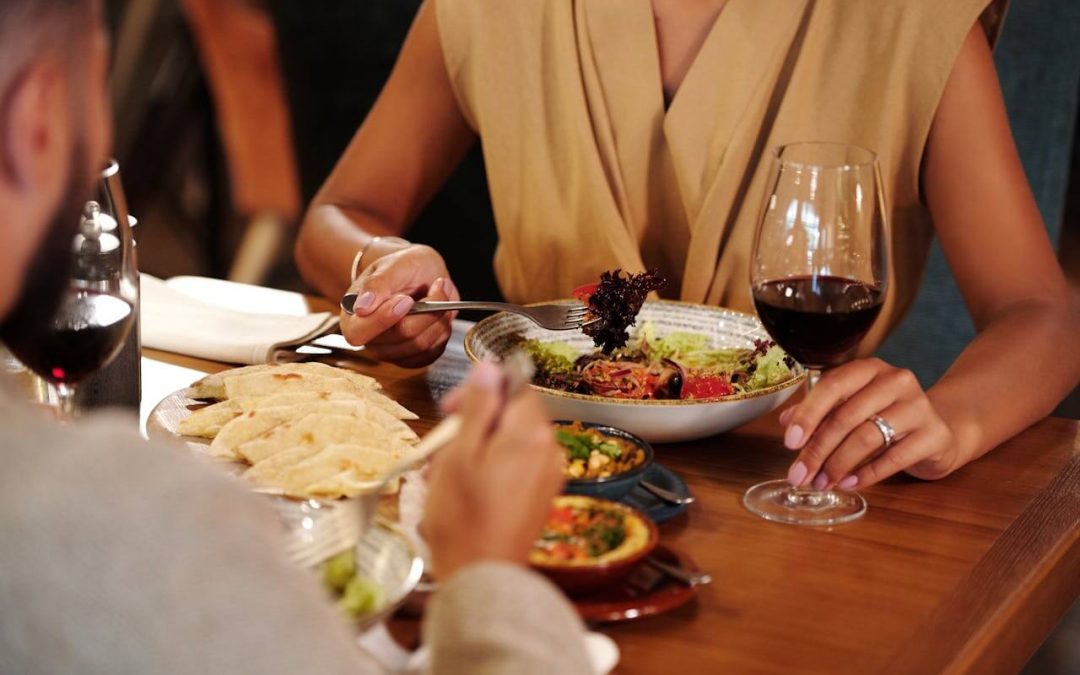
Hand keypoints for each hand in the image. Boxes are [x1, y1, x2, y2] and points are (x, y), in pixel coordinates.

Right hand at [340, 244, 459, 367]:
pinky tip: (440, 313)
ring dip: (439, 317)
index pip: (358, 333)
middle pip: (401, 336)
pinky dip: (443, 329)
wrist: (420, 274)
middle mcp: (370, 341)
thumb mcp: (390, 265)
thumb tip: (361, 308)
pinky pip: (433, 351)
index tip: (406, 299)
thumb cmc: (401, 268)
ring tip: (439, 295)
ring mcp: (392, 352)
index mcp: (352, 318)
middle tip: (436, 286)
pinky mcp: (413, 358)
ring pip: (422, 344)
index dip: (384, 319)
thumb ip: (376, 284)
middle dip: (426, 310)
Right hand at [422, 362, 564, 578]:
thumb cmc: (462, 517)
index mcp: (531, 433)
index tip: (449, 409)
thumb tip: (490, 368)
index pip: (514, 385)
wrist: (482, 576)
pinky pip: (517, 464)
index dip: (480, 391)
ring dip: (478, 446)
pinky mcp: (542, 495)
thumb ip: (478, 407)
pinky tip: (464, 486)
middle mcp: (550, 449)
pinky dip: (491, 466)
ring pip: (511, 440)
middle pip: (513, 413)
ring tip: (444, 472)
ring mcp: (549, 474)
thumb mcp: (459, 453)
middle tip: (441, 446)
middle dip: (475, 422)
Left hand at [779, 358, 958, 490]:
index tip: (790, 442)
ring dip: (838, 465)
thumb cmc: (886, 418)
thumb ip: (820, 412)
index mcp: (869, 369)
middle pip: (846, 416)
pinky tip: (848, 483)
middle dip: (817, 450)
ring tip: (822, 483)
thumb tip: (786, 422)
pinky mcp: (934, 435)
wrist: (938, 432)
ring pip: (867, 437)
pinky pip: (893, 458)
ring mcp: (919, 406)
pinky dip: (866, 474)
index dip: (808, 414)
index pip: (832, 386)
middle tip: (800, 475)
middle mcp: (895, 380)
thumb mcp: (851, 409)